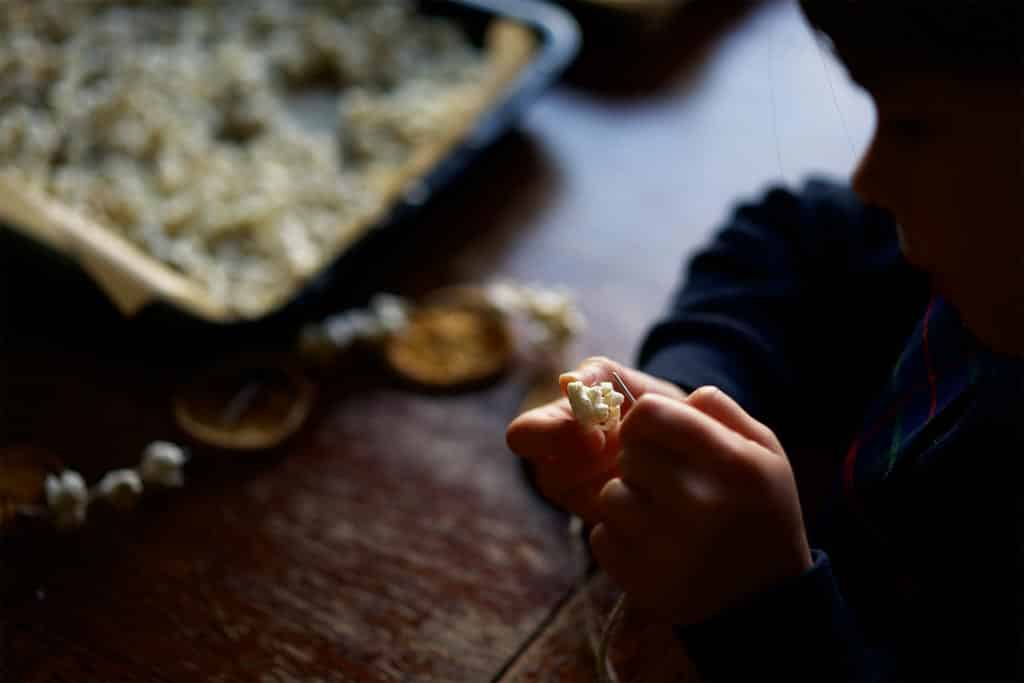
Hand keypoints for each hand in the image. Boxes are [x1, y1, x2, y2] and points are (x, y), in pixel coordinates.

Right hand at [506, 357, 686, 523]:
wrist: (678, 433)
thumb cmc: (635, 400)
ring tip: (645, 466)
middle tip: (625, 455)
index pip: (521, 436)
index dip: (552, 436)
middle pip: (550, 479)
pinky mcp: (606, 525)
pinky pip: (611, 524)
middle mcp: (555, 468)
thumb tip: (565, 382)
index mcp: (549, 430)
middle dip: (590, 468)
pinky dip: (636, 504)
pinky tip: (655, 487)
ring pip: (581, 504)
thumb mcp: (619, 379)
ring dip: (615, 486)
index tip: (596, 434)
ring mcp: (578, 500)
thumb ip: (594, 374)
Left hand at [591, 386, 812, 625]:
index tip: (653, 433)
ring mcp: (672, 549)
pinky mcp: (646, 583)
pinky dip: (619, 536)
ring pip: (610, 496)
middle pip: (628, 453)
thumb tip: (673, 396)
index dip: (644, 418)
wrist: (767, 598)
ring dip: (627, 499)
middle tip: (664, 478)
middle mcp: (702, 506)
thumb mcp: (764, 451)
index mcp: (734, 465)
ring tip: (660, 512)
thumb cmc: (761, 510)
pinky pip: (601, 537)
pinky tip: (652, 543)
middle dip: (639, 459)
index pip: (650, 413)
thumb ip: (720, 410)